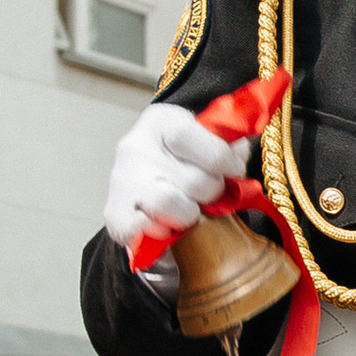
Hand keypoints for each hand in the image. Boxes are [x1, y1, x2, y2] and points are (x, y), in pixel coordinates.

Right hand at [103, 100, 246, 252]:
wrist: (146, 181)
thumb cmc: (182, 158)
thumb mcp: (203, 139)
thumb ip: (227, 145)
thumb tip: (240, 153)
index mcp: (159, 122)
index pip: (187, 136)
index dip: (221, 158)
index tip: (236, 170)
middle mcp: (135, 149)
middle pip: (193, 180)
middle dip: (211, 192)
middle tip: (208, 193)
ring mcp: (122, 183)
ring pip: (173, 205)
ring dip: (190, 214)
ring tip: (189, 210)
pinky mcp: (115, 216)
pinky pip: (148, 231)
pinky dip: (164, 233)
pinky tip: (169, 226)